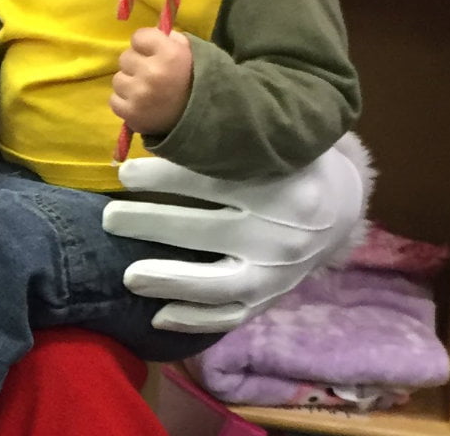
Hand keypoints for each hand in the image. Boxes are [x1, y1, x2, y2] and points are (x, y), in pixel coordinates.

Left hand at [101, 133, 371, 332]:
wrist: (341, 205)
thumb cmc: (286, 162)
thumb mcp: (267, 140)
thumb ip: (225, 138)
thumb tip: (157, 128)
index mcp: (280, 183)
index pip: (212, 182)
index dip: (163, 178)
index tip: (124, 174)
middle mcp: (282, 231)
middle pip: (205, 231)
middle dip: (150, 225)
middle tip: (109, 219)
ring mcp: (280, 271)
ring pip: (217, 284)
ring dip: (168, 281)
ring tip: (128, 276)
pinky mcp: (274, 297)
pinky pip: (231, 315)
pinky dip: (194, 320)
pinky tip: (157, 317)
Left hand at [112, 27, 191, 134]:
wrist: (204, 120)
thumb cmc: (195, 82)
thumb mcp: (191, 53)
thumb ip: (170, 39)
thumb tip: (148, 35)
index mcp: (169, 54)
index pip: (138, 36)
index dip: (145, 44)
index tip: (153, 53)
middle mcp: (152, 72)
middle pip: (125, 57)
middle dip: (136, 64)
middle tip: (151, 75)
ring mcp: (140, 94)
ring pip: (118, 79)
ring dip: (129, 84)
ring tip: (146, 91)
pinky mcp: (131, 114)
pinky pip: (114, 100)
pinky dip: (125, 102)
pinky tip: (140, 104)